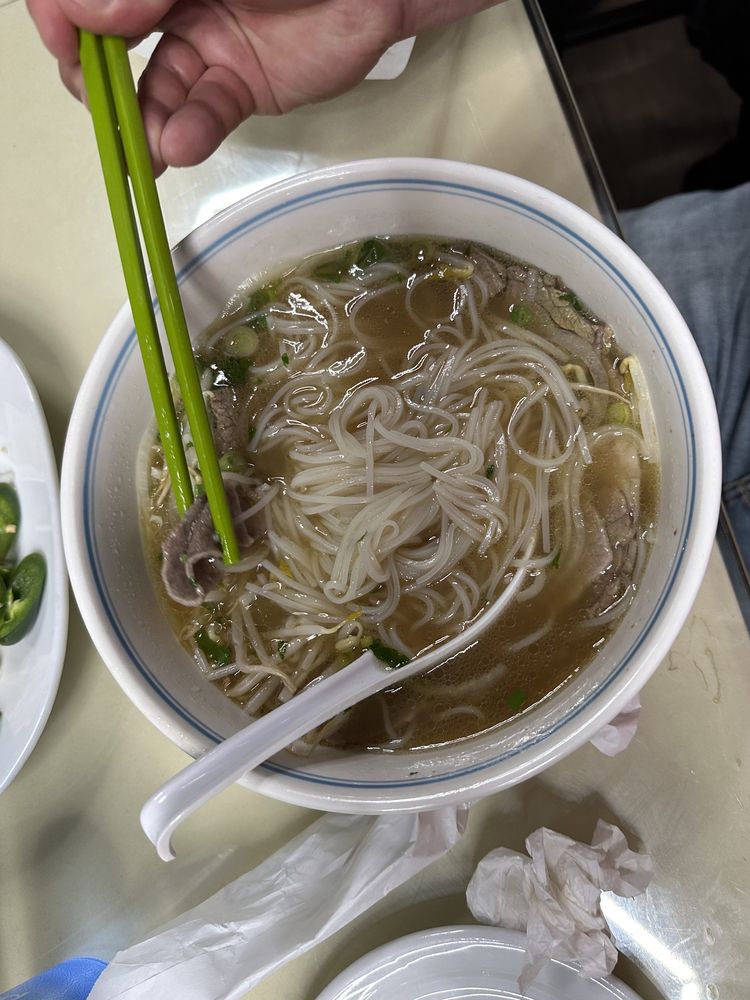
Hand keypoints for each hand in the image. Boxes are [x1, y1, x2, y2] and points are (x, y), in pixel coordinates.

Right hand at [28, 0, 500, 172]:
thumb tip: (92, 12)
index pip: (87, 0)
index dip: (65, 20)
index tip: (66, 42)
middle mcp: (170, 8)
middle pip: (109, 49)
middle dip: (96, 80)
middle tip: (101, 102)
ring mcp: (205, 50)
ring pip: (153, 93)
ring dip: (141, 123)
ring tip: (146, 146)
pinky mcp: (240, 89)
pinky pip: (203, 114)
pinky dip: (188, 132)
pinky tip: (179, 146)